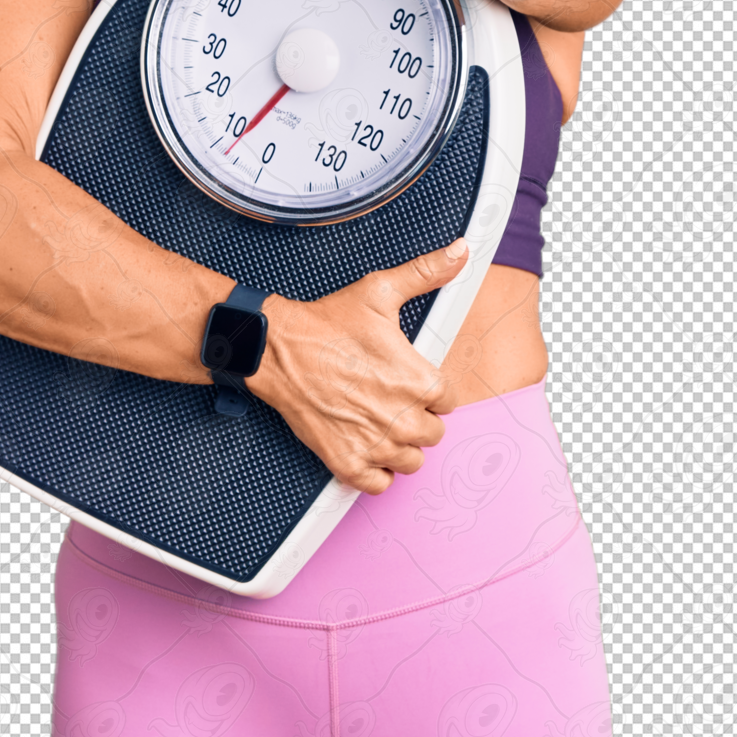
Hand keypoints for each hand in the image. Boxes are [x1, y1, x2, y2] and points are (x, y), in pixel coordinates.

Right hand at [248, 238, 468, 493]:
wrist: (276, 349)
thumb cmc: (326, 323)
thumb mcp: (380, 291)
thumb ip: (426, 273)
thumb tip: (459, 251)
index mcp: (419, 381)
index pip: (450, 401)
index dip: (429, 389)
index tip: (409, 380)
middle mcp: (403, 418)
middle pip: (433, 433)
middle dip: (417, 416)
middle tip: (390, 398)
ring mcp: (375, 444)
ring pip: (412, 461)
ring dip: (400, 445)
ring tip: (379, 421)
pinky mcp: (347, 462)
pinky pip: (380, 484)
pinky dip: (376, 471)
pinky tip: (365, 445)